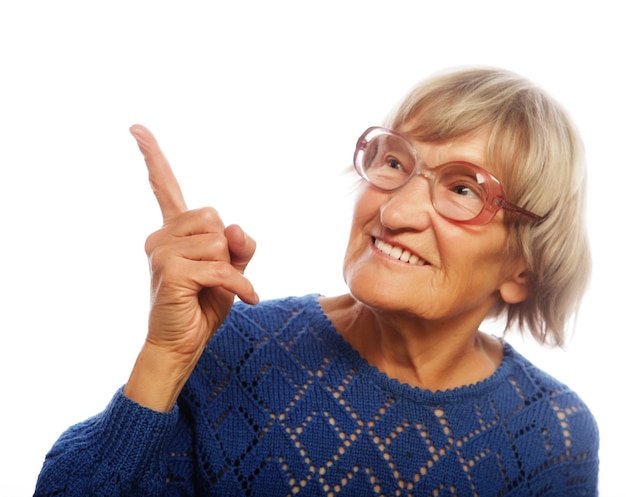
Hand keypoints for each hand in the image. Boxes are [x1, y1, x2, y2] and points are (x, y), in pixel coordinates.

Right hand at [124, 125, 257, 410]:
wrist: (184, 344)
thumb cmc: (204, 305)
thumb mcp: (232, 269)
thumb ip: (238, 244)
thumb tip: (233, 226)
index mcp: (174, 232)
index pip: (165, 187)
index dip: (153, 157)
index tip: (136, 128)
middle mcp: (161, 236)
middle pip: (214, 217)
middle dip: (227, 247)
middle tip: (218, 273)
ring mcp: (161, 251)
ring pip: (219, 240)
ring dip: (231, 267)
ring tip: (215, 287)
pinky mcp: (170, 269)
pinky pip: (221, 266)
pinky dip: (239, 284)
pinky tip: (243, 298)